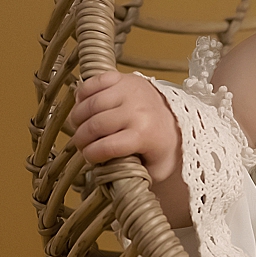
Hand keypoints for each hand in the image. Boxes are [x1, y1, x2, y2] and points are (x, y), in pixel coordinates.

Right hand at [67, 71, 181, 180]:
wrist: (177, 117)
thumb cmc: (163, 145)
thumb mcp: (155, 169)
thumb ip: (134, 177)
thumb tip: (109, 178)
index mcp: (145, 135)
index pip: (107, 147)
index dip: (91, 155)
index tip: (88, 157)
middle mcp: (137, 111)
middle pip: (95, 125)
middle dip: (81, 138)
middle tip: (80, 144)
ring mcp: (129, 91)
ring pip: (91, 104)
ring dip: (78, 117)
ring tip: (79, 126)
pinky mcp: (124, 78)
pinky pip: (94, 83)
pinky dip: (83, 94)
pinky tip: (83, 106)